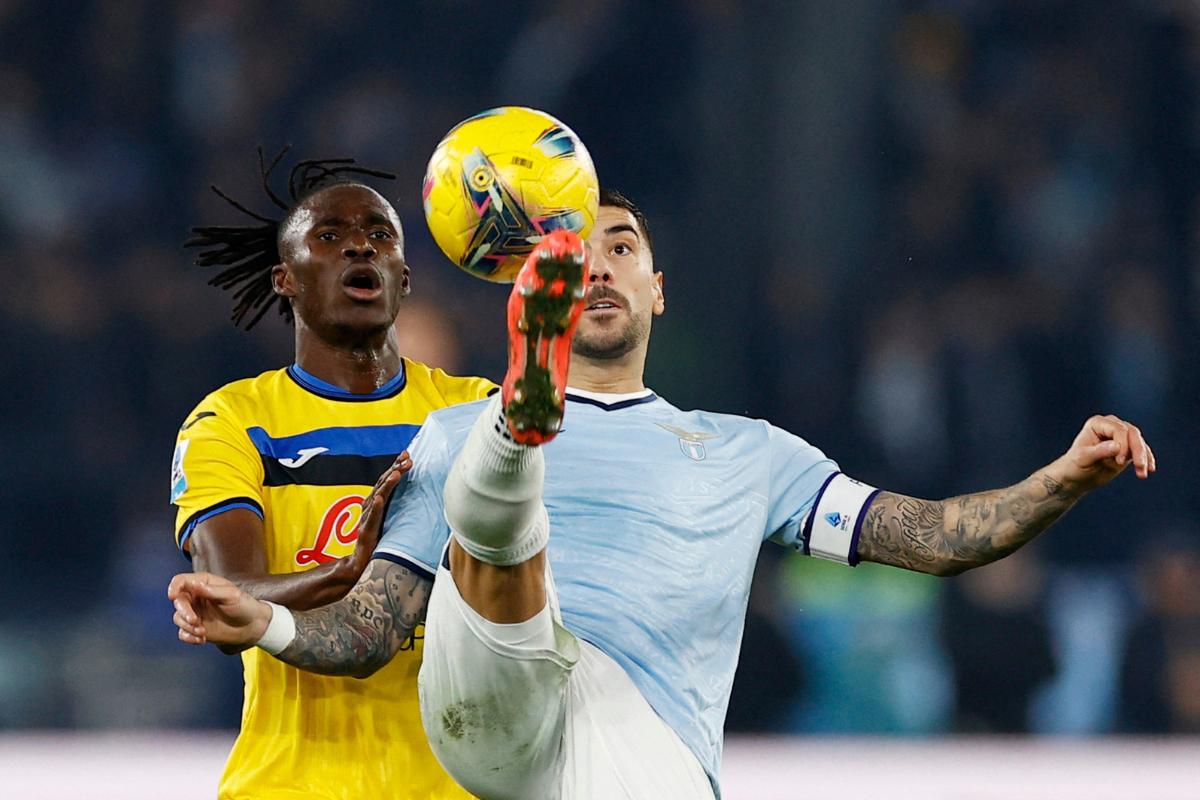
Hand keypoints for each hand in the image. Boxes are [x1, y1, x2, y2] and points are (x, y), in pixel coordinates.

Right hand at [168, 572, 270, 646]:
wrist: (251, 626)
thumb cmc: (244, 605)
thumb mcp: (231, 595)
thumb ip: (212, 590)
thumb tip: (194, 584)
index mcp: (203, 584)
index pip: (181, 581)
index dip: (174, 586)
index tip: (173, 595)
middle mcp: (195, 597)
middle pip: (178, 601)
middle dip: (184, 612)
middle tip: (194, 620)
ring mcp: (194, 613)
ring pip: (178, 618)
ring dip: (188, 626)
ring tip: (202, 632)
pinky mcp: (195, 628)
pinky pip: (183, 633)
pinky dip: (189, 637)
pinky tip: (201, 639)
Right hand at [346, 451, 411, 571]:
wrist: (361, 564)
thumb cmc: (378, 540)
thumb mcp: (391, 519)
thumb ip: (398, 506)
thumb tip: (419, 493)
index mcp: (376, 503)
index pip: (386, 480)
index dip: (395, 466)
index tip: (406, 454)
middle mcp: (369, 507)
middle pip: (382, 484)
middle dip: (394, 470)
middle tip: (407, 460)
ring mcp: (366, 519)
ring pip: (377, 497)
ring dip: (386, 484)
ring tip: (396, 473)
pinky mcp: (366, 532)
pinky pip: (371, 518)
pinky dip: (375, 508)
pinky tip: (380, 499)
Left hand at [1051, 414, 1155, 494]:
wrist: (1077, 475)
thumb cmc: (1075, 465)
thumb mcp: (1084, 459)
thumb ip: (1100, 451)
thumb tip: (1117, 446)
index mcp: (1097, 423)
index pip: (1118, 429)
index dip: (1123, 444)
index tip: (1119, 462)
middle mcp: (1110, 425)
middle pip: (1132, 433)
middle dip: (1138, 450)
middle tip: (1140, 467)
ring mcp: (1121, 435)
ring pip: (1139, 441)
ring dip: (1143, 457)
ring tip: (1142, 474)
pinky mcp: (1128, 447)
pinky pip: (1142, 450)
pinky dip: (1147, 459)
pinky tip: (1150, 470)